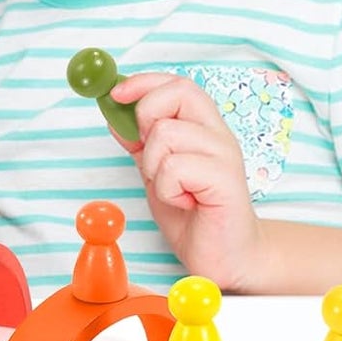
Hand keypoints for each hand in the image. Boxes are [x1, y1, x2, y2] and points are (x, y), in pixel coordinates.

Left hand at [109, 72, 267, 289]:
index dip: (143, 82)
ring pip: (167, 132)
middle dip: (147, 117)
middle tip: (151, 155)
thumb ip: (140, 143)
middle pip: (180, 91)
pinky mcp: (226, 181)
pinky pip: (175, 167)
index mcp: (203, 128)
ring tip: (173, 189)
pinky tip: (185, 203)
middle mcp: (218, 135)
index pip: (178, 84)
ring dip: (155, 166)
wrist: (225, 258)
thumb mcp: (156, 172)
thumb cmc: (194, 215)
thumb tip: (114, 115)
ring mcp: (225, 156)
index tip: (115, 95)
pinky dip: (167, 189)